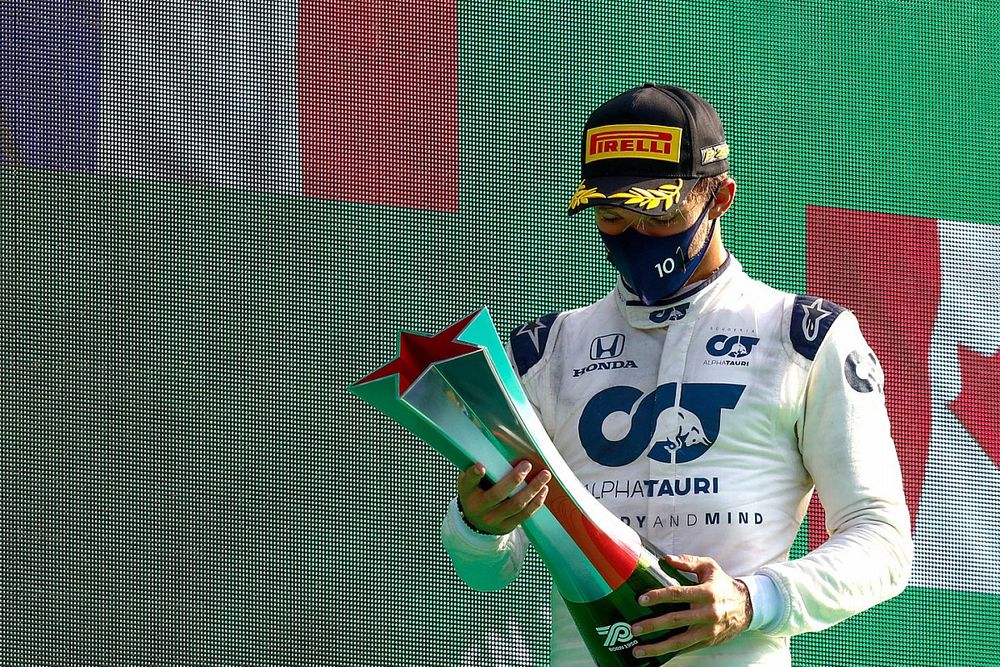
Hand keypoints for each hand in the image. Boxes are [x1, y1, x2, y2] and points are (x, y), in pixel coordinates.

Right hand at [456, 461, 549, 534]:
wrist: (475, 522)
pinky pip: (524, 515)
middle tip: (527, 465)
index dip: (474, 474)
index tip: (481, 466)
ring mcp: (494, 520)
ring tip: (544, 475)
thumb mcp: (470, 482)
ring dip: (532, 489)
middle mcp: (479, 508)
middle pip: (498, 494)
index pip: (468, 482)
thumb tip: (493, 448)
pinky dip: (536, 502)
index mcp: (468, 492)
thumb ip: (478, 469)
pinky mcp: (507, 526)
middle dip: (515, 479)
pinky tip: (543, 490)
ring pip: (516, 504)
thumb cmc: (476, 493)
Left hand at [631, 554, 752, 659]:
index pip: (678, 594)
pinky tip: (655, 655)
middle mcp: (708, 613)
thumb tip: (667, 559)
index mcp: (706, 593)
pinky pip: (687, 649)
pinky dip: (670, 652)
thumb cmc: (722, 584)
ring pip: (680, 642)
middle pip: (675, 620)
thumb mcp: (709, 567)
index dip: (658, 597)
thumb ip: (688, 562)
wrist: (747, 607)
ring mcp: (708, 630)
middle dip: (653, 625)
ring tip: (638, 650)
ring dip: (657, 647)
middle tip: (635, 628)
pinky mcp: (708, 642)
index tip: (641, 600)